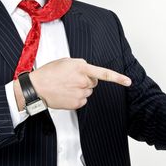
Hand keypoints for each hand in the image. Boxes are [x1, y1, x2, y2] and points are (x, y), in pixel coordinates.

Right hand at [14, 58, 130, 109]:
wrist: (37, 88)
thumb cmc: (49, 73)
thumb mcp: (65, 61)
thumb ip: (80, 64)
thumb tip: (87, 70)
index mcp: (81, 68)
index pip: (103, 73)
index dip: (118, 78)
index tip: (128, 81)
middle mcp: (83, 81)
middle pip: (94, 82)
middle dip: (87, 80)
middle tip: (71, 79)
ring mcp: (81, 94)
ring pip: (88, 91)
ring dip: (81, 89)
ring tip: (66, 86)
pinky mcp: (77, 104)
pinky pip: (83, 100)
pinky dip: (76, 98)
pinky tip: (66, 94)